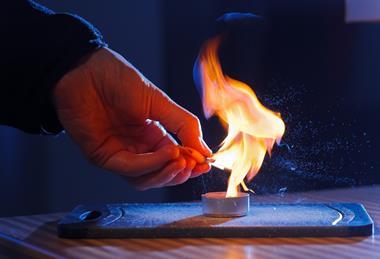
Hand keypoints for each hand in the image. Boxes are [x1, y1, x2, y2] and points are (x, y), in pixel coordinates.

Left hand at [53, 47, 211, 189]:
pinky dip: (150, 164)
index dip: (191, 164)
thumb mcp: (160, 102)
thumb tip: (205, 150)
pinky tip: (166, 154)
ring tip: (182, 162)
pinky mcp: (103, 156)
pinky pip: (130, 169)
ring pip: (145, 179)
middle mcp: (137, 149)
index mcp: (152, 136)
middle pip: (160, 174)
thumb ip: (184, 125)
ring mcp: (120, 154)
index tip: (206, 163)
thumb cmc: (120, 81)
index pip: (174, 160)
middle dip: (180, 173)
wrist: (87, 70)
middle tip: (195, 165)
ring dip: (166, 174)